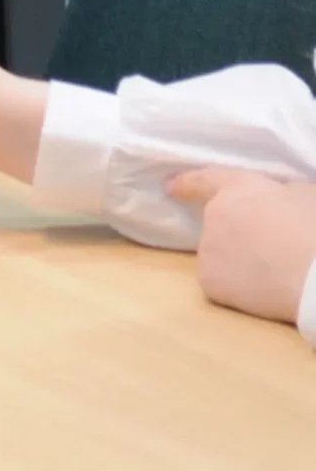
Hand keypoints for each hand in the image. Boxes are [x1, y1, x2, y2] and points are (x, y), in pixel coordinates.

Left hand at [167, 167, 315, 327]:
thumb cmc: (314, 229)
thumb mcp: (301, 195)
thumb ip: (277, 196)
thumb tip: (274, 205)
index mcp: (237, 188)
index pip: (206, 180)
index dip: (187, 183)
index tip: (170, 187)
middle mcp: (214, 215)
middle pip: (219, 225)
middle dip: (237, 234)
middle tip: (269, 248)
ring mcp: (207, 249)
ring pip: (219, 256)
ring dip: (236, 261)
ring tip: (270, 271)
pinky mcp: (209, 281)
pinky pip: (222, 283)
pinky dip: (237, 288)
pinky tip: (262, 290)